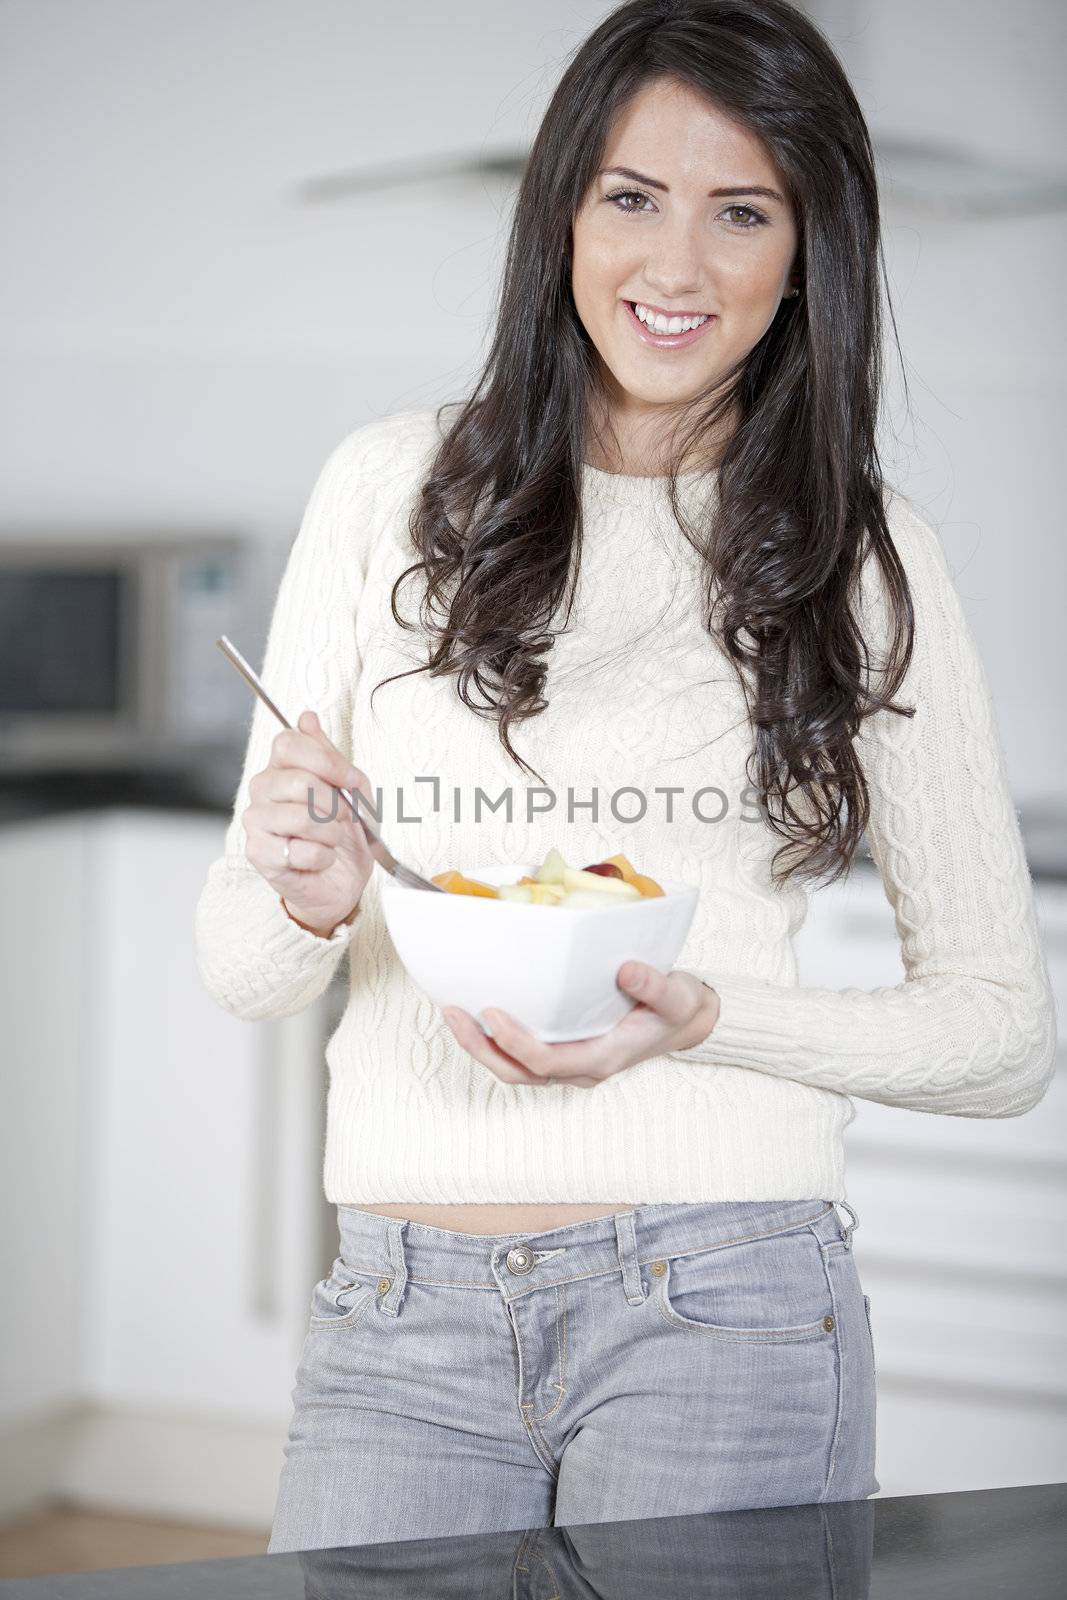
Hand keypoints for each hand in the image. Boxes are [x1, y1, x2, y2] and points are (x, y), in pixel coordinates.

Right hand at [242, 708, 376, 936]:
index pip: (288, 743)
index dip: (326, 760)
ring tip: (333, 840)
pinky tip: (321, 859)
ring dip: (331, 833)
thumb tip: (307, 717)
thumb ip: (330, 756)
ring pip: (300, 817)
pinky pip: (302, 850)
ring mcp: (256, 822)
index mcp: (282, 767)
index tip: (351, 780)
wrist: (339, 881)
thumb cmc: (342, 833)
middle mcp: (262, 790)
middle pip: (298, 781)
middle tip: (344, 818)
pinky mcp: (259, 854)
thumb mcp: (349, 789)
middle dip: (335, 804)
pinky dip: (324, 857)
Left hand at [441, 963, 720, 1086]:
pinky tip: (478, 1011)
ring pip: (514, 1068)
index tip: (491, 1012)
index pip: (546, 1062)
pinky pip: (520, 1055)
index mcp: (602, 1059)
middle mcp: (579, 1068)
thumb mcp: (677, 997)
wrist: (685, 1023)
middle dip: (480, 1047)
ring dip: (481, 1045)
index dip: (515, 1042)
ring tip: (452, 1012)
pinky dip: (495, 1039)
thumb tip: (628, 970)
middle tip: (451, 1012)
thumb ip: (656, 987)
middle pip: (517, 1072)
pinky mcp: (563, 1051)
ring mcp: (568, 1063)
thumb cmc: (677, 1010)